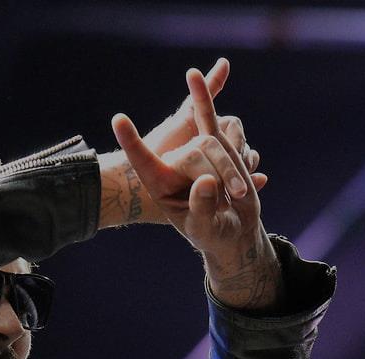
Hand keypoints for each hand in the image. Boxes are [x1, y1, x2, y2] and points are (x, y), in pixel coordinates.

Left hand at [112, 66, 282, 310]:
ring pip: (220, 140)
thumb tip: (206, 180)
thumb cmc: (210, 233)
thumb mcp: (202, 229)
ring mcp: (198, 150)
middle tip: (239, 195)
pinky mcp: (220, 144)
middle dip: (225, 170)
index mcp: (160, 182)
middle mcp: (176, 161)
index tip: (118, 118)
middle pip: (201, 149)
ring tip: (242, 195)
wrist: (233, 229)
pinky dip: (243, 152)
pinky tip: (245, 173)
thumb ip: (201, 207)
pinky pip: (229, 130)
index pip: (142, 158)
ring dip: (236, 169)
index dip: (130, 140)